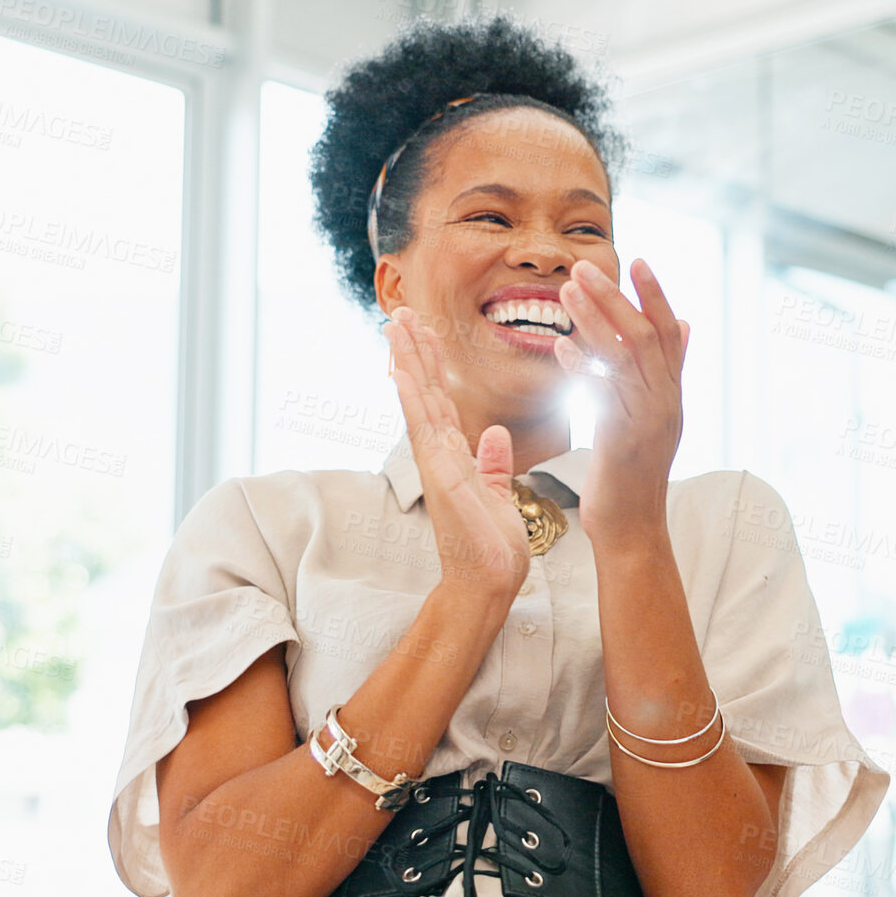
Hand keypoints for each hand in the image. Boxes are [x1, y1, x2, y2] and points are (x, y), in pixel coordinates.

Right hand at [384, 306, 530, 596]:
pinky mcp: (440, 478)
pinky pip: (424, 432)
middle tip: (401, 312)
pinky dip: (412, 400)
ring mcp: (436, 465)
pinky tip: (401, 372)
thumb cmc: (493, 547)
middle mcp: (440, 456)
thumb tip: (494, 434)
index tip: (426, 331)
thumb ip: (493, 464)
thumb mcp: (499, 496)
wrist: (489, 584)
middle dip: (414, 351)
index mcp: (455, 458)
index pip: (442, 400)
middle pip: (424, 392)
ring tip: (396, 324)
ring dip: (407, 362)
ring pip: (419, 402)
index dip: (433, 365)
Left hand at [552, 258, 689, 546]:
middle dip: (614, 298)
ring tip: (566, 292)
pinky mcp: (623, 440)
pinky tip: (562, 346)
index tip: (637, 260)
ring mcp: (648, 421)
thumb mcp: (657, 416)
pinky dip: (583, 367)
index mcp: (672, 394)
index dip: (654, 295)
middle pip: (644, 336)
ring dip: (593, 321)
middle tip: (584, 267)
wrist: (633, 528)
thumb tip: (685, 324)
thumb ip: (669, 370)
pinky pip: (604, 394)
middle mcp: (665, 403)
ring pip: (623, 359)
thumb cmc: (634, 472)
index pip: (668, 333)